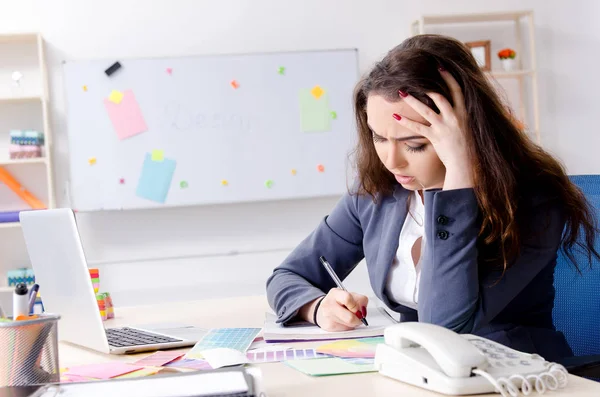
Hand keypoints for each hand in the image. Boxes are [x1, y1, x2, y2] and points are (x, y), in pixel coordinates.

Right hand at [308, 289, 367, 331]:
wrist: (322, 311)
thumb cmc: (338, 302)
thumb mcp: (349, 295)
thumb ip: (360, 300)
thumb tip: (363, 311)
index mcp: (335, 294)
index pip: (347, 299)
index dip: (356, 306)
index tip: (357, 309)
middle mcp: (329, 305)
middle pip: (350, 318)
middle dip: (358, 319)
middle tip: (358, 317)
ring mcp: (328, 317)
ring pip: (349, 325)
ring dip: (354, 323)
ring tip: (349, 318)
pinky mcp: (329, 327)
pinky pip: (345, 330)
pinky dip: (348, 327)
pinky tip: (343, 322)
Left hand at [394, 68, 472, 189]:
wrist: (465, 163)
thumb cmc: (466, 147)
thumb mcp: (466, 127)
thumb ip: (458, 116)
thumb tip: (452, 109)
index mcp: (463, 113)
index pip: (456, 90)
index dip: (448, 77)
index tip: (440, 67)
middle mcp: (454, 117)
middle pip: (438, 96)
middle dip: (425, 86)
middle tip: (413, 79)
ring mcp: (444, 127)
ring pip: (426, 109)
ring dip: (412, 100)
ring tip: (401, 93)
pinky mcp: (436, 137)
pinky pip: (418, 127)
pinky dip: (406, 121)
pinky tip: (395, 116)